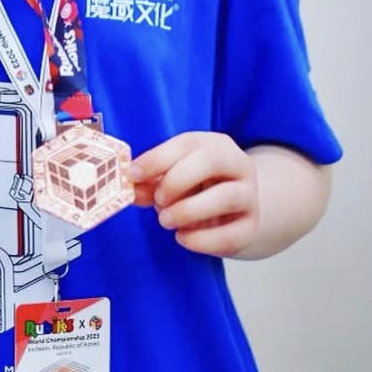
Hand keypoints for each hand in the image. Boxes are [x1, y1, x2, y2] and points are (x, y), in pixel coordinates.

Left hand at [130, 132, 258, 256]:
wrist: (233, 211)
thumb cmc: (196, 187)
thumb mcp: (172, 177)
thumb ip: (150, 182)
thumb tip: (132, 189)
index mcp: (215, 144)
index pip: (187, 143)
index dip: (157, 158)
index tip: (133, 174)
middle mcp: (238, 165)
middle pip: (211, 161)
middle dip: (177, 180)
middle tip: (157, 199)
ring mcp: (249, 196)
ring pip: (226, 197)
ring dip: (188, 210)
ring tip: (166, 220)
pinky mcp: (251, 227)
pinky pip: (230, 235)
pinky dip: (200, 240)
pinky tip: (182, 238)